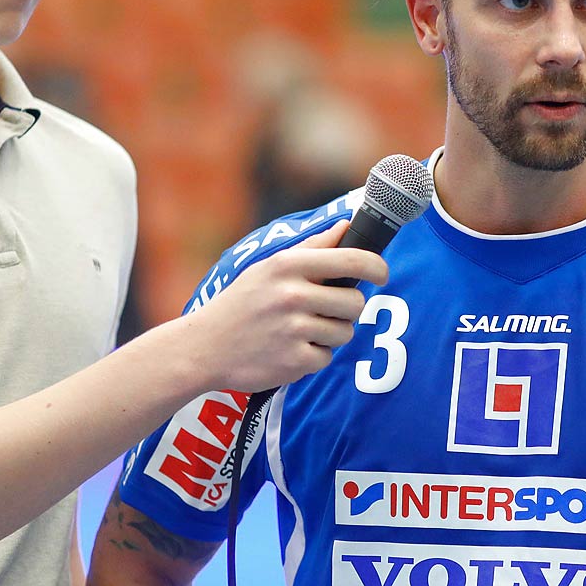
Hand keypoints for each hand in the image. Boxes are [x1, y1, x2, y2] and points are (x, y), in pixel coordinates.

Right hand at [187, 220, 388, 391]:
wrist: (203, 347)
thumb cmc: (242, 303)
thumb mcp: (270, 267)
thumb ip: (313, 247)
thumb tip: (347, 225)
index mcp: (289, 265)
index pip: (352, 260)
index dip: (376, 267)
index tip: (382, 274)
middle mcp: (292, 294)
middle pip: (355, 303)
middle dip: (347, 310)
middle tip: (324, 312)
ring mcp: (293, 329)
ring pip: (344, 332)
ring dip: (330, 335)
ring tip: (300, 332)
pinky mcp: (294, 360)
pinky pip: (326, 358)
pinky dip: (312, 357)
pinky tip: (288, 350)